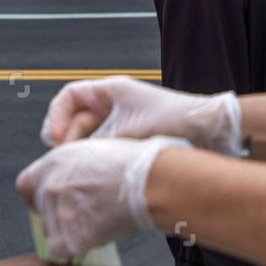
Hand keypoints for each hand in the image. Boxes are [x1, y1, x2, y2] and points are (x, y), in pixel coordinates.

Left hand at [16, 136, 192, 258]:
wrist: (150, 182)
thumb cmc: (133, 164)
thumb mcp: (92, 151)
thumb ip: (71, 167)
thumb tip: (67, 179)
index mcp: (53, 162)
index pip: (25, 185)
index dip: (37, 195)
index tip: (50, 200)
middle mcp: (49, 187)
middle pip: (40, 211)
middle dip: (58, 214)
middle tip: (85, 211)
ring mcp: (58, 213)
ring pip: (52, 231)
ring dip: (69, 230)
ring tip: (98, 217)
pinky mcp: (70, 236)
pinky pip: (62, 249)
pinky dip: (75, 246)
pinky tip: (95, 234)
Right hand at [40, 76, 243, 154]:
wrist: (210, 130)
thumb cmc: (173, 120)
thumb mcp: (127, 131)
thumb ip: (96, 145)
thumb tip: (69, 162)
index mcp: (111, 91)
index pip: (69, 97)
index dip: (56, 116)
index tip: (54, 139)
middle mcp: (114, 104)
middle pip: (76, 120)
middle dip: (68, 141)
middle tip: (69, 160)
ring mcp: (123, 122)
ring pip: (90, 138)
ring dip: (84, 153)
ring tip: (85, 169)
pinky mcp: (132, 140)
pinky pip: (106, 149)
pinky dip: (99, 160)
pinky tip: (100, 174)